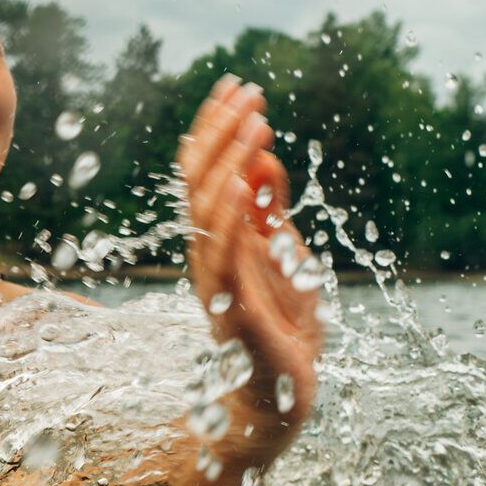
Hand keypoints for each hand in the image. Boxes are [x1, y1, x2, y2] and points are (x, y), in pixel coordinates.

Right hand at [176, 76, 322, 471]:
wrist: (279, 400)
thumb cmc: (283, 331)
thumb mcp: (285, 257)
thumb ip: (270, 212)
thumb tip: (264, 157)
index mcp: (218, 239)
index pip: (205, 171)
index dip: (217, 126)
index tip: (237, 85)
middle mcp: (207, 255)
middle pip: (200, 181)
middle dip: (222, 131)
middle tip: (248, 91)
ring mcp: (216, 284)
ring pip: (207, 211)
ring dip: (230, 162)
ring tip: (255, 124)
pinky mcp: (236, 312)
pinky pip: (224, 258)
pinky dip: (230, 218)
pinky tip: (242, 183)